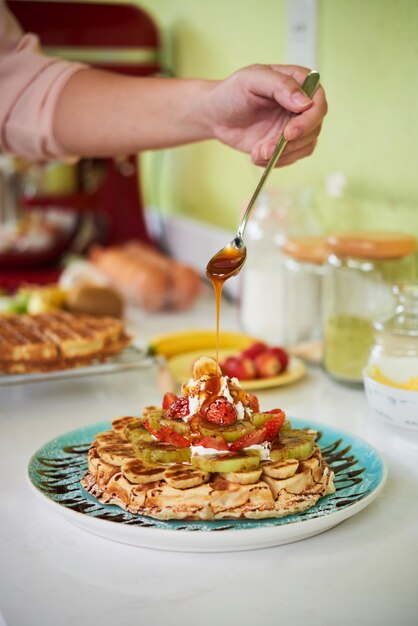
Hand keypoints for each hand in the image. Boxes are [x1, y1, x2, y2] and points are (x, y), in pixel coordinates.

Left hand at [206, 64, 326, 166]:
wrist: (216, 116)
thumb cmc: (232, 92)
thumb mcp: (252, 79)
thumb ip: (280, 85)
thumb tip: (305, 103)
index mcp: (299, 82)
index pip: (318, 103)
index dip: (308, 121)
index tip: (289, 133)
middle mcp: (303, 105)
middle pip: (314, 128)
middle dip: (291, 143)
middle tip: (265, 149)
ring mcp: (296, 125)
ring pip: (305, 146)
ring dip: (282, 154)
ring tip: (257, 152)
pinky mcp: (287, 144)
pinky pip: (293, 158)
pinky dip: (276, 161)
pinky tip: (257, 156)